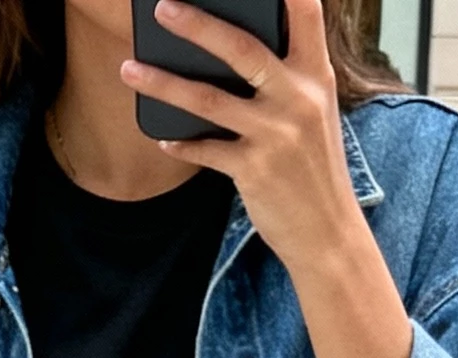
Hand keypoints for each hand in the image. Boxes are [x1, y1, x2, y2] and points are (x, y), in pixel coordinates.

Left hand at [118, 0, 412, 357]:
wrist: (327, 235)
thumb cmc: (314, 170)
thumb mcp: (314, 114)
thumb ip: (285, 78)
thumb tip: (233, 49)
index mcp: (315, 77)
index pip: (305, 13)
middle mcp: (297, 99)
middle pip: (242, 48)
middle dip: (198, 24)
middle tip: (163, 8)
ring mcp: (275, 135)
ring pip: (209, 99)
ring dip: (164, 82)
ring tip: (130, 68)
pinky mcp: (253, 170)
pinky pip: (205, 149)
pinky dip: (181, 141)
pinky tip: (162, 133)